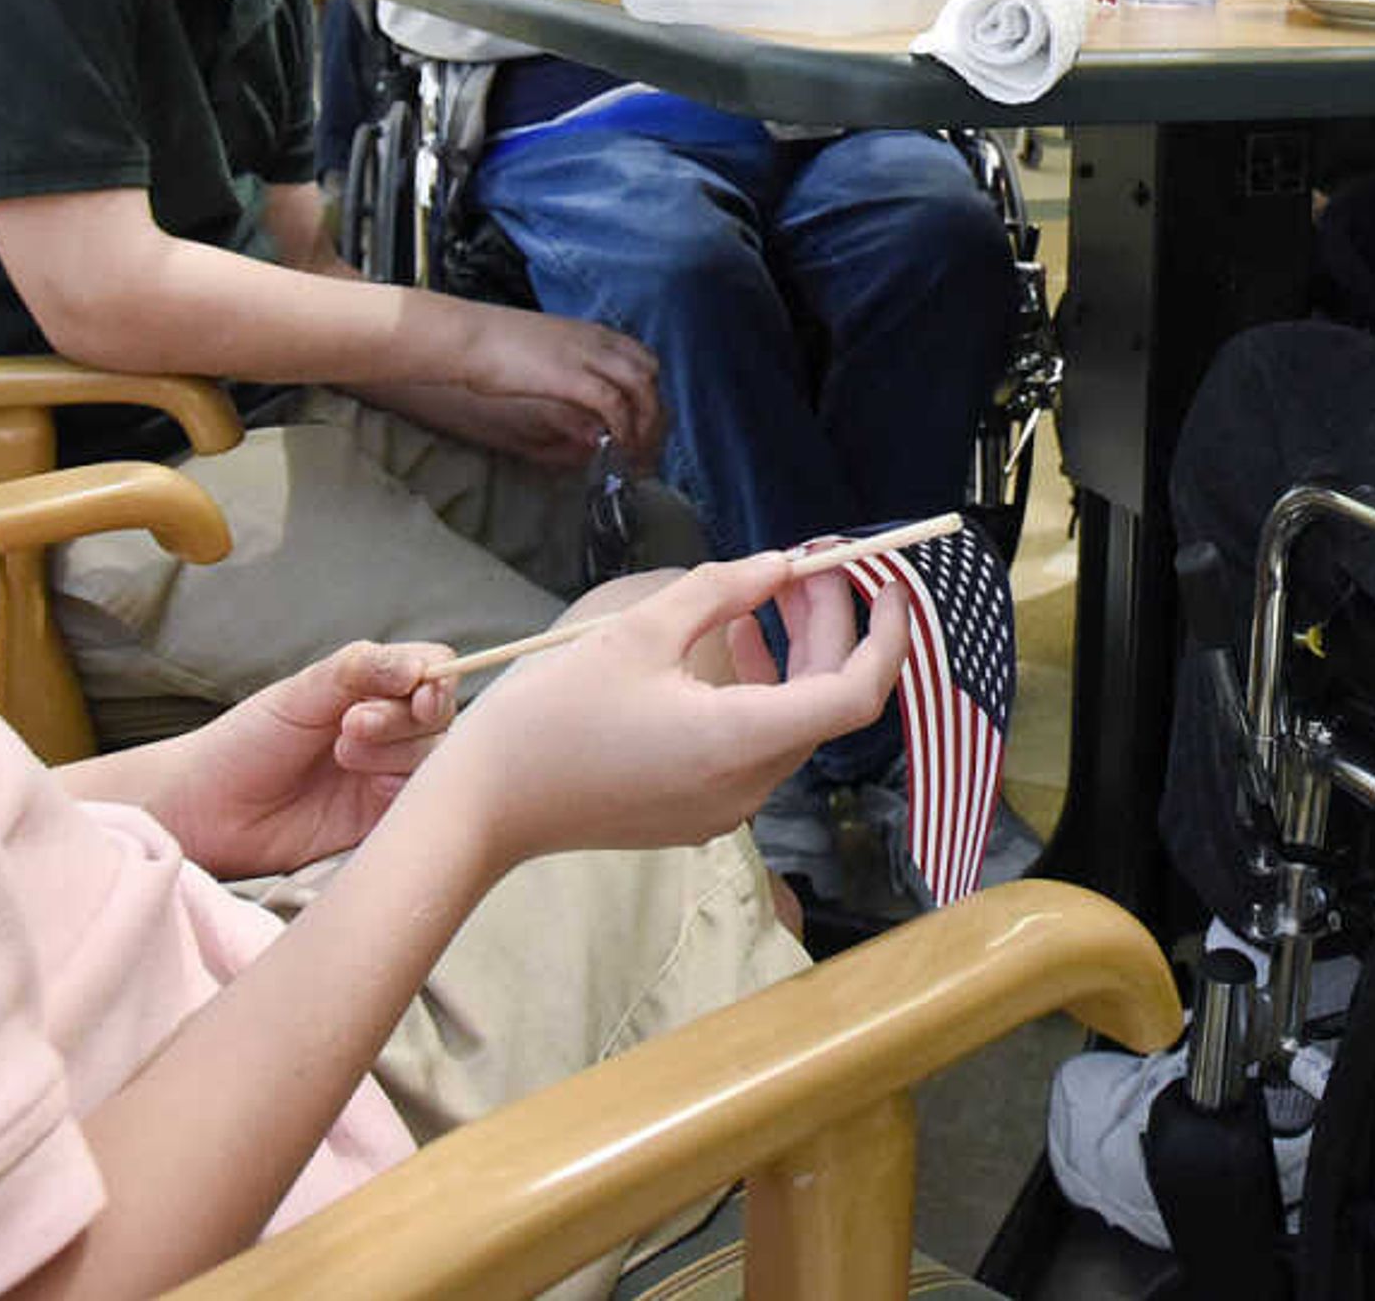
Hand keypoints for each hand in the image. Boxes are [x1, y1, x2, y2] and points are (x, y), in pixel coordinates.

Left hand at [138, 641, 460, 879]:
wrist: (205, 812)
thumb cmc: (243, 744)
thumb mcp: (300, 692)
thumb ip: (360, 668)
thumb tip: (419, 666)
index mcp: (371, 689)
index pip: (434, 669)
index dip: (433, 680)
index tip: (412, 691)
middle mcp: (387, 731)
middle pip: (441, 716)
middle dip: (401, 719)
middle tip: (350, 726)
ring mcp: (387, 776)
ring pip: (433, 759)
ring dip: (394, 752)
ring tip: (341, 757)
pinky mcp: (381, 822)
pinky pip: (419, 807)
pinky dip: (403, 793)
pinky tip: (364, 787)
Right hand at [390, 299, 664, 463]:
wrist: (467, 336)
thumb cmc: (493, 342)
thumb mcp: (542, 351)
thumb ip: (567, 369)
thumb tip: (581, 398)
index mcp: (592, 333)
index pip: (643, 360)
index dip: (650, 396)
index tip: (645, 426)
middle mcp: (599, 341)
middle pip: (650, 376)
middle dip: (654, 414)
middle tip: (646, 450)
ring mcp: (589, 357)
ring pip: (642, 390)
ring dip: (645, 425)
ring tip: (635, 456)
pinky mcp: (574, 377)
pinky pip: (616, 404)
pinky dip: (624, 428)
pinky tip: (617, 448)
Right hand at [427, 554, 911, 871]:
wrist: (487, 807)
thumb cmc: (554, 715)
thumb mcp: (639, 632)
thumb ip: (721, 592)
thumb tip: (780, 566)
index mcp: (741, 741)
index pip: (856, 693)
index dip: (886, 636)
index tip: (888, 582)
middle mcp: (748, 783)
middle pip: (825, 699)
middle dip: (830, 626)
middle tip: (810, 564)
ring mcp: (726, 806)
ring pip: (792, 720)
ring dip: (795, 655)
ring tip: (770, 593)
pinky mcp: (700, 810)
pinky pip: (759, 744)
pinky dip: (763, 691)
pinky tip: (734, 644)